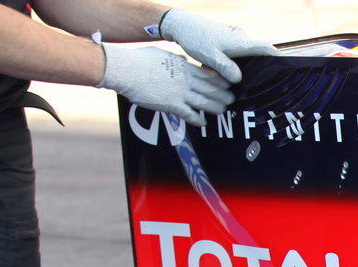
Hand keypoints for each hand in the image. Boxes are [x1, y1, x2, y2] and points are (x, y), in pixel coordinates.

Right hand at [97, 44, 233, 124]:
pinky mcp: (171, 105)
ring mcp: (179, 93)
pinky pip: (189, 114)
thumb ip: (175, 58)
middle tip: (231, 100)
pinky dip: (198, 119)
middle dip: (223, 95)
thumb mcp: (162, 54)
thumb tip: (183, 58)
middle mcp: (185, 80)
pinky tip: (203, 122)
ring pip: (204, 102)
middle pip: (211, 89)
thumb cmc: (140, 60)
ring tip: (222, 110)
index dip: (221, 80)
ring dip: (215, 108)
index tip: (228, 84)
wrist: (126, 70)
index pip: (209, 74)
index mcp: (183, 66)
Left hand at [157, 9, 280, 83]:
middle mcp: (241, 39)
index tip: (290, 67)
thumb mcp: (208, 56)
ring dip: (251, 69)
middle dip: (265, 68)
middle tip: (271, 85)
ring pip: (249, 57)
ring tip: (253, 86)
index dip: (278, 57)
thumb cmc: (194, 39)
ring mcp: (235, 41)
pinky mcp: (229, 44)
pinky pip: (240, 56)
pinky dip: (241, 66)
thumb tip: (239, 80)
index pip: (264, 48)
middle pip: (259, 54)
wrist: (181, 26)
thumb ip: (224, 67)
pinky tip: (235, 79)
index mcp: (239, 42)